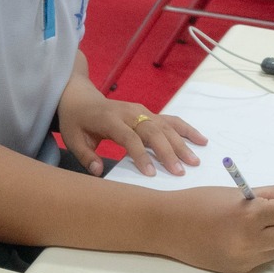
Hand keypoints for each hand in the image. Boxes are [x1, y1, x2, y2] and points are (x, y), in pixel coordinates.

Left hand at [59, 80, 205, 177]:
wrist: (81, 98)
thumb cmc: (77, 122)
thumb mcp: (73, 139)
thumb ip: (86, 156)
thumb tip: (98, 172)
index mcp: (110, 119)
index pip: (129, 137)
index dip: (141, 155)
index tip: (150, 174)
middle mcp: (129, 113)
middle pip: (152, 131)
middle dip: (168, 152)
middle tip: (180, 171)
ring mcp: (141, 111)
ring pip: (165, 126)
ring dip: (181, 143)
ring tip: (195, 161)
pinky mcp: (148, 112)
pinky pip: (170, 120)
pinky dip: (186, 130)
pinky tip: (201, 140)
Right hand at [160, 185, 273, 272]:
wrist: (167, 226)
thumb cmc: (197, 203)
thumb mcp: (234, 193)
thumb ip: (264, 198)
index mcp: (251, 215)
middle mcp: (251, 240)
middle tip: (271, 215)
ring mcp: (245, 258)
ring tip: (256, 227)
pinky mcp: (239, 269)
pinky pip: (263, 258)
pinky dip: (260, 248)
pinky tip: (242, 239)